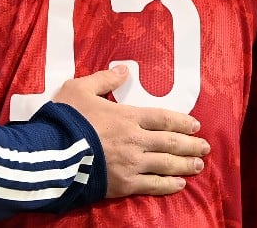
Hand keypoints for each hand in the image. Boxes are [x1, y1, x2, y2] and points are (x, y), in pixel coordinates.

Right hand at [53, 65, 207, 197]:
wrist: (51, 153)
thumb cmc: (65, 119)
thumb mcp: (80, 89)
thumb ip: (104, 79)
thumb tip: (124, 70)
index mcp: (127, 116)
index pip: (163, 118)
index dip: (182, 122)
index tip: (196, 126)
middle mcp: (135, 140)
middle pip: (171, 142)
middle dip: (191, 145)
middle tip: (205, 147)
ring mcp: (131, 164)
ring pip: (166, 164)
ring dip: (185, 165)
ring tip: (198, 166)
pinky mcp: (123, 184)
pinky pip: (152, 186)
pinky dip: (168, 185)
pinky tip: (179, 185)